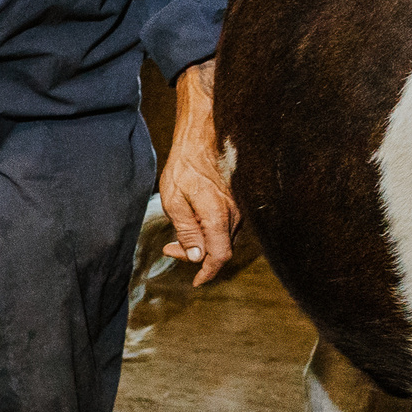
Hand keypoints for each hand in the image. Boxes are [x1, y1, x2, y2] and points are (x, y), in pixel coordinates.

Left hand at [160, 59, 238, 286]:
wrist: (206, 130)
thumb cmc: (186, 160)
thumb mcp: (174, 197)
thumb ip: (186, 229)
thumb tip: (196, 256)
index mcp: (218, 215)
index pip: (219, 256)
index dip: (208, 273)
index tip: (195, 282)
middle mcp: (235, 213)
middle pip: (221, 248)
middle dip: (197, 255)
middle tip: (170, 248)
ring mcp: (240, 205)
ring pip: (224, 236)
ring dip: (203, 241)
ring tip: (177, 235)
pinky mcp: (240, 197)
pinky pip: (228, 222)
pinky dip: (211, 228)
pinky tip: (194, 219)